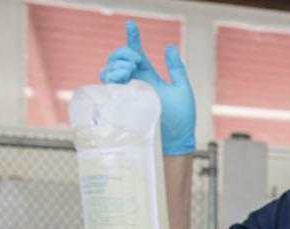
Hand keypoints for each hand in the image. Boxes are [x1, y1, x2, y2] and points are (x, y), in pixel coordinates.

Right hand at [99, 20, 195, 155]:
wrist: (176, 141)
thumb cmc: (181, 121)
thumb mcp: (182, 90)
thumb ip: (176, 68)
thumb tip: (170, 46)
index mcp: (148, 78)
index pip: (136, 54)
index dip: (132, 39)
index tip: (132, 25)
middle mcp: (135, 84)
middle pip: (119, 60)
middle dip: (124, 53)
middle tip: (136, 59)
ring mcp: (127, 94)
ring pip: (109, 71)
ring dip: (117, 64)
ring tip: (129, 68)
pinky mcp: (121, 104)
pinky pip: (107, 86)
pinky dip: (111, 76)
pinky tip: (121, 75)